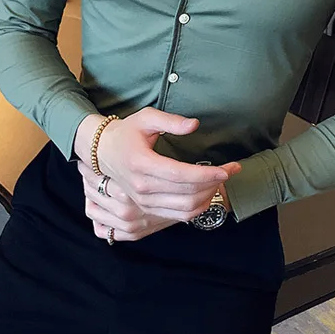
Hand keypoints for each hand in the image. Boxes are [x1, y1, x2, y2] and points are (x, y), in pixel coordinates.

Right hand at [73, 107, 240, 237]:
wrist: (103, 153)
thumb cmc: (127, 133)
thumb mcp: (146, 118)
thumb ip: (170, 120)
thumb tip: (194, 125)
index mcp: (142, 163)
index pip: (181, 175)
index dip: (208, 174)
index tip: (227, 168)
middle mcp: (142, 187)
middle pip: (188, 194)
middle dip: (215, 184)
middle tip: (231, 170)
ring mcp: (144, 201)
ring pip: (186, 208)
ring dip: (209, 197)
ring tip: (220, 182)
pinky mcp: (147, 208)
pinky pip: (179, 216)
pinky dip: (198, 208)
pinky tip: (207, 194)